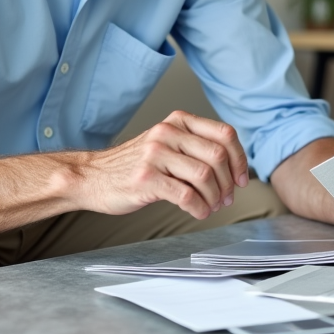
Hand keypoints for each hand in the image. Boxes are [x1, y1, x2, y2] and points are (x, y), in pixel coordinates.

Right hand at [79, 111, 248, 218]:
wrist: (93, 177)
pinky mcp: (146, 178)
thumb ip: (195, 148)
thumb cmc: (134, 165)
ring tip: (211, 207)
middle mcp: (168, 133)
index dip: (239, 159)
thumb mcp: (166, 144)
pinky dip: (199, 208)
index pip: (225, 134)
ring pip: (204, 176)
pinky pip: (186, 195)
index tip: (241, 179)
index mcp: (178, 121)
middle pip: (218, 156)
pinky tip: (198, 212)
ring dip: (214, 198)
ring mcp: (155, 154)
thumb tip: (234, 168)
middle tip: (226, 199)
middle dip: (228, 183)